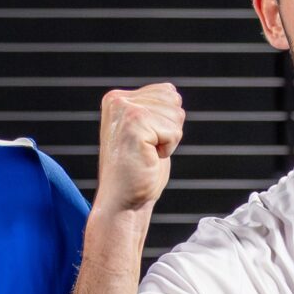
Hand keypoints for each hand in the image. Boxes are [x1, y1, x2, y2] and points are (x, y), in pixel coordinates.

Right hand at [95, 83, 184, 215]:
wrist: (123, 201)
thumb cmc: (138, 171)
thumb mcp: (147, 130)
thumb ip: (155, 107)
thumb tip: (173, 92)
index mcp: (117, 98)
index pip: (168, 92)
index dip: (165, 121)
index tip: (145, 140)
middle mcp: (118, 100)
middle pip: (174, 101)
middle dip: (168, 129)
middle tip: (146, 149)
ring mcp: (125, 111)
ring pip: (176, 115)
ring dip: (168, 140)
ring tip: (146, 153)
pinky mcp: (135, 124)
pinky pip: (174, 131)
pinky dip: (168, 148)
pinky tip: (148, 158)